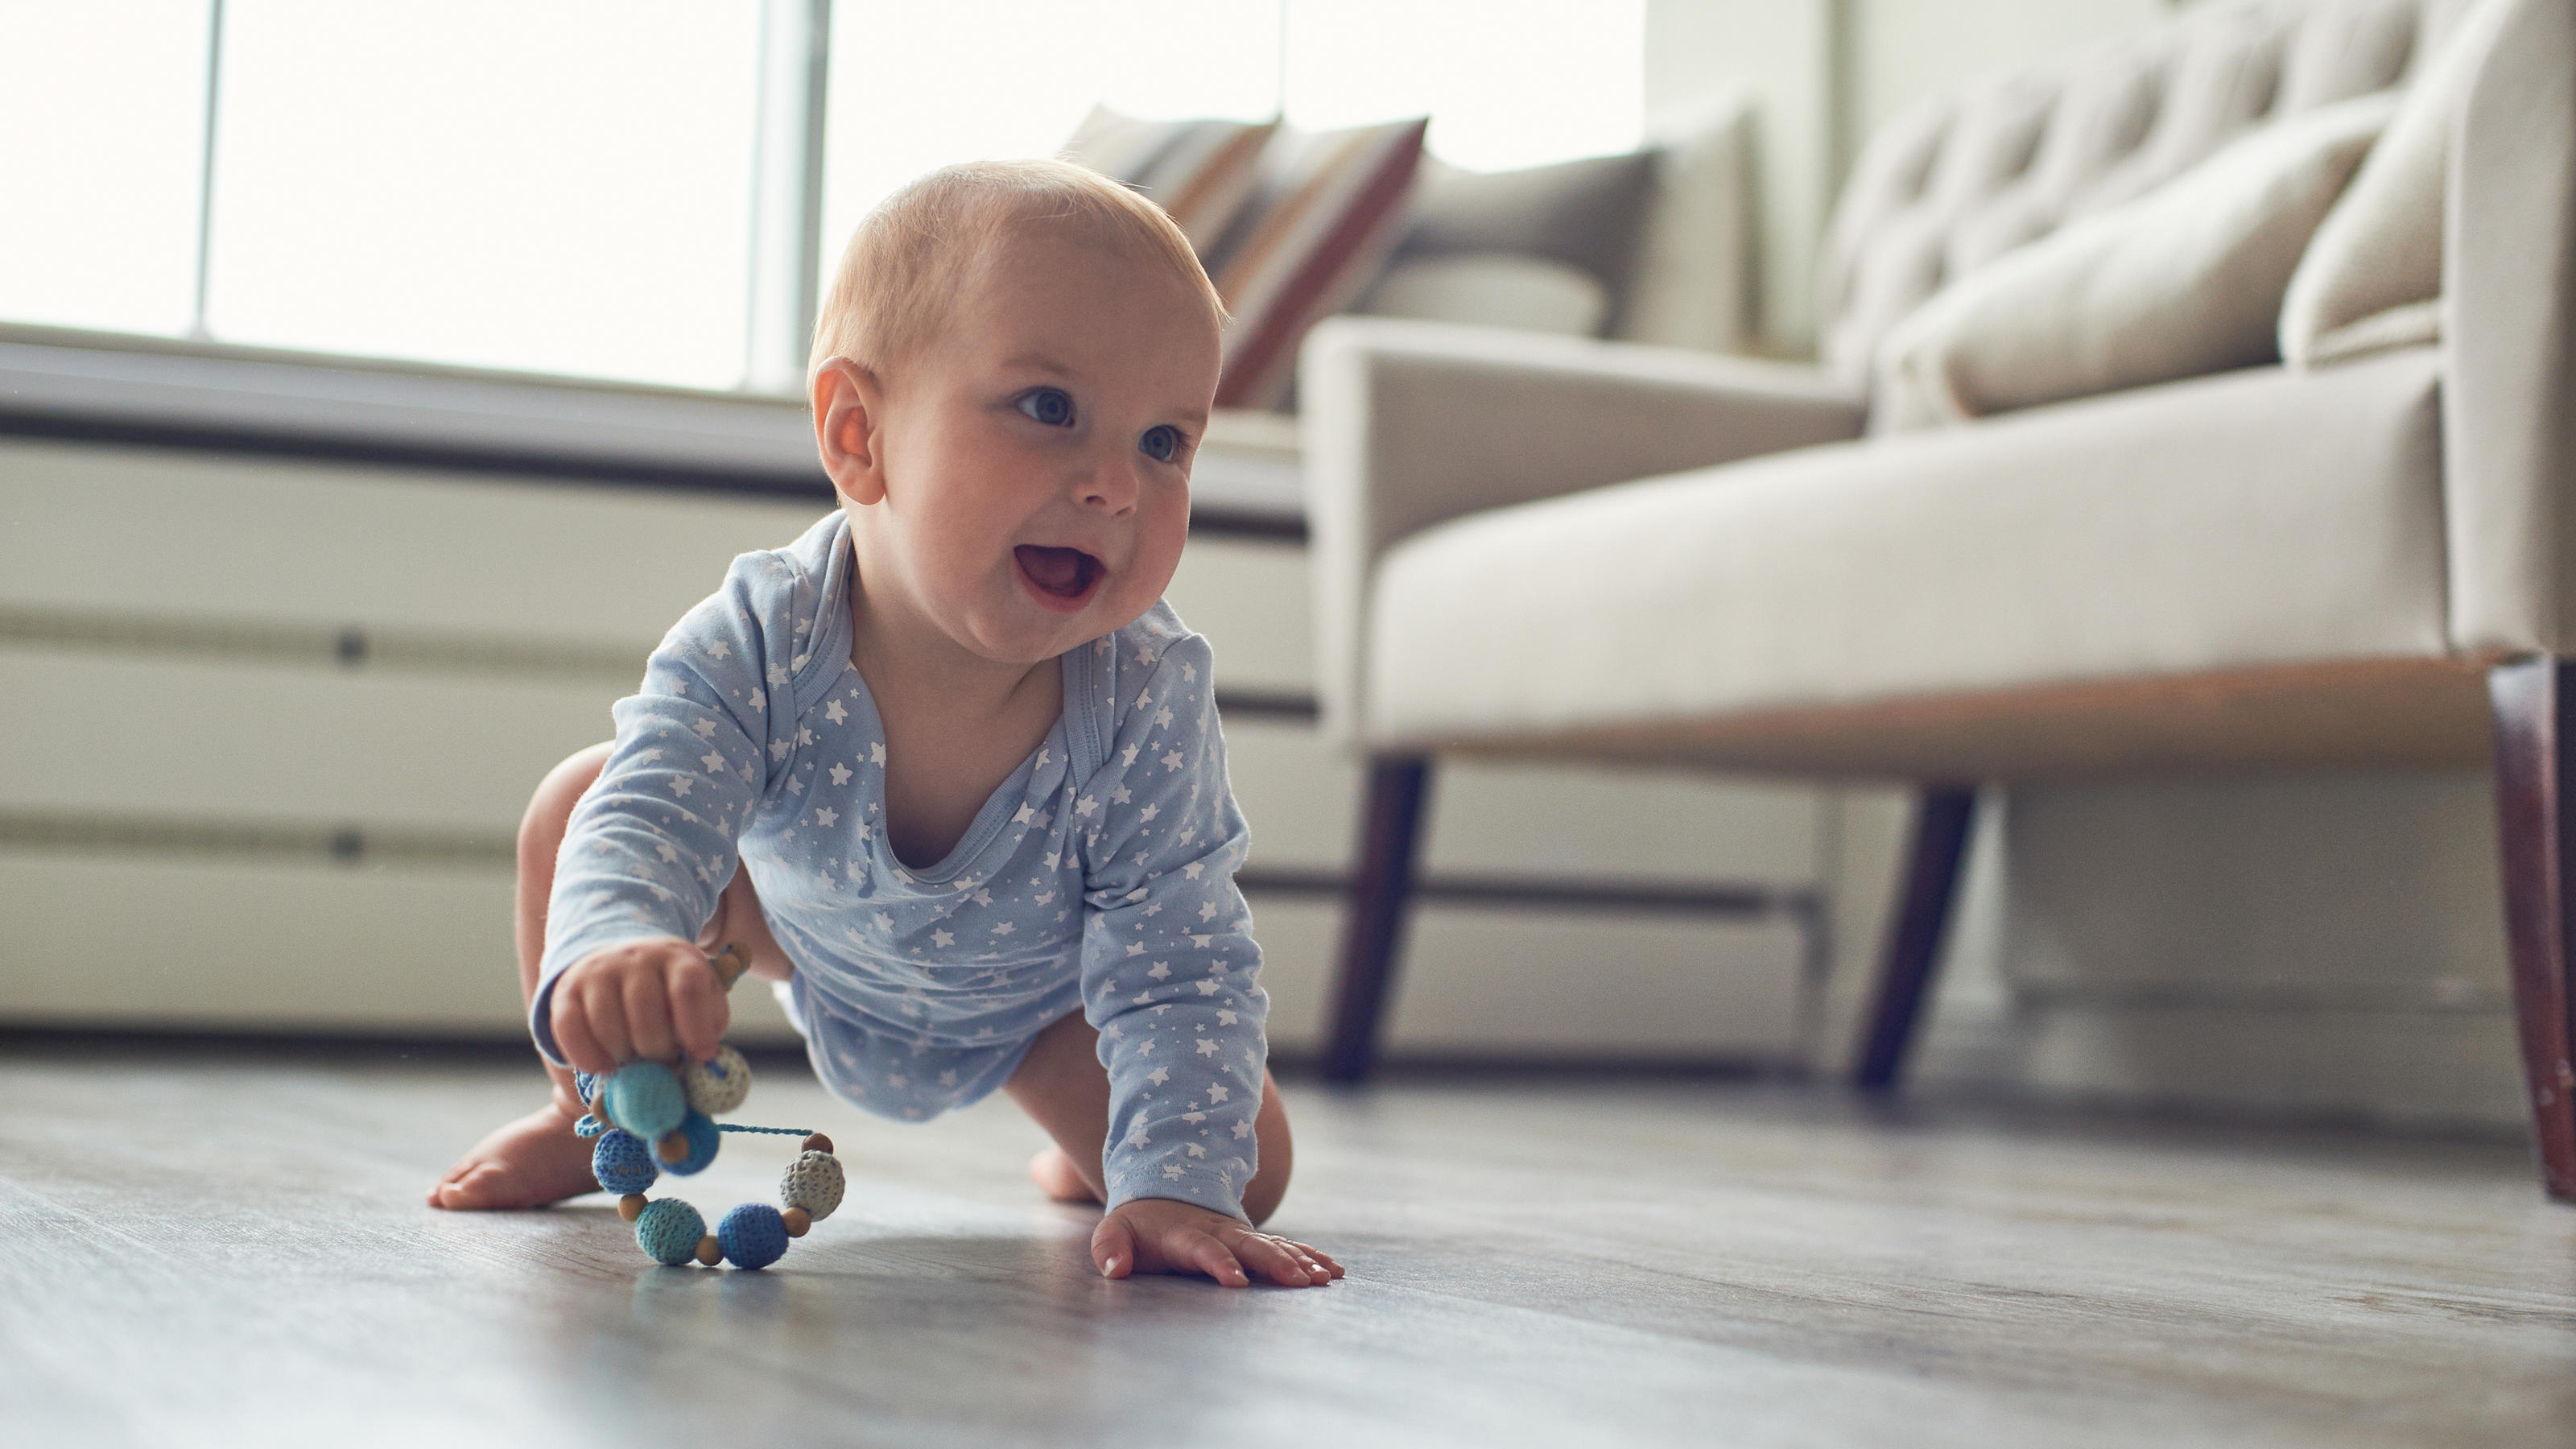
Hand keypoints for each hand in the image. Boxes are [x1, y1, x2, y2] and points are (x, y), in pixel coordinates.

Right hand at [551, 937, 729, 1073]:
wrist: (624, 960)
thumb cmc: (670, 993)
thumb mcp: (700, 999)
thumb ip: (707, 1026)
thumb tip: (704, 1060)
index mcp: (678, 958)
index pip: (688, 988)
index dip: (696, 1028)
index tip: (701, 1055)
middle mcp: (636, 958)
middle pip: (644, 1009)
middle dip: (656, 1048)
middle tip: (662, 1062)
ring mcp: (598, 971)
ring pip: (606, 1022)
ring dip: (622, 1055)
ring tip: (634, 1061)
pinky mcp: (566, 990)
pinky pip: (568, 1028)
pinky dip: (585, 1056)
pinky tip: (603, 1066)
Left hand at [1092, 1197, 1342, 1288]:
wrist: (1164, 1194)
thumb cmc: (1138, 1225)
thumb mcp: (1115, 1231)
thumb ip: (1110, 1247)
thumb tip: (1114, 1269)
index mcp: (1186, 1233)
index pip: (1204, 1249)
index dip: (1220, 1263)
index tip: (1236, 1281)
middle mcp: (1220, 1232)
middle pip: (1251, 1246)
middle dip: (1276, 1263)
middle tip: (1300, 1281)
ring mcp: (1240, 1234)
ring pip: (1274, 1246)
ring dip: (1299, 1261)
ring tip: (1324, 1278)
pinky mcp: (1254, 1240)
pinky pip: (1286, 1247)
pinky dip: (1310, 1256)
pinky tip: (1333, 1270)